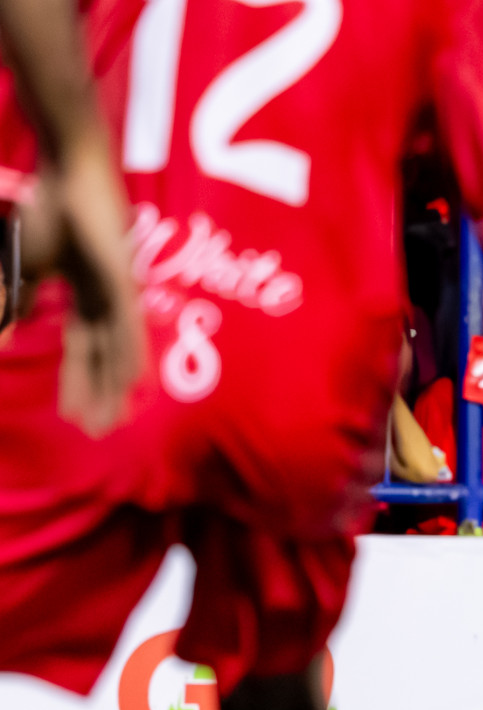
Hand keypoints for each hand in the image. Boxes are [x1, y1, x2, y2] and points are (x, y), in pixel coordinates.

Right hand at [29, 139, 144, 436]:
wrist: (64, 172)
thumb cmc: (46, 212)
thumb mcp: (25, 268)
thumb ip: (17, 302)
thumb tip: (2, 338)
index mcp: (83, 297)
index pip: (82, 349)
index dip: (78, 382)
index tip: (72, 416)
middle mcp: (107, 299)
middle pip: (104, 356)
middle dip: (101, 394)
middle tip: (100, 430)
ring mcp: (120, 290)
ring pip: (120, 347)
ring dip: (117, 385)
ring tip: (115, 418)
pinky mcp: (125, 277)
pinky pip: (130, 322)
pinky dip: (132, 352)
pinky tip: (137, 381)